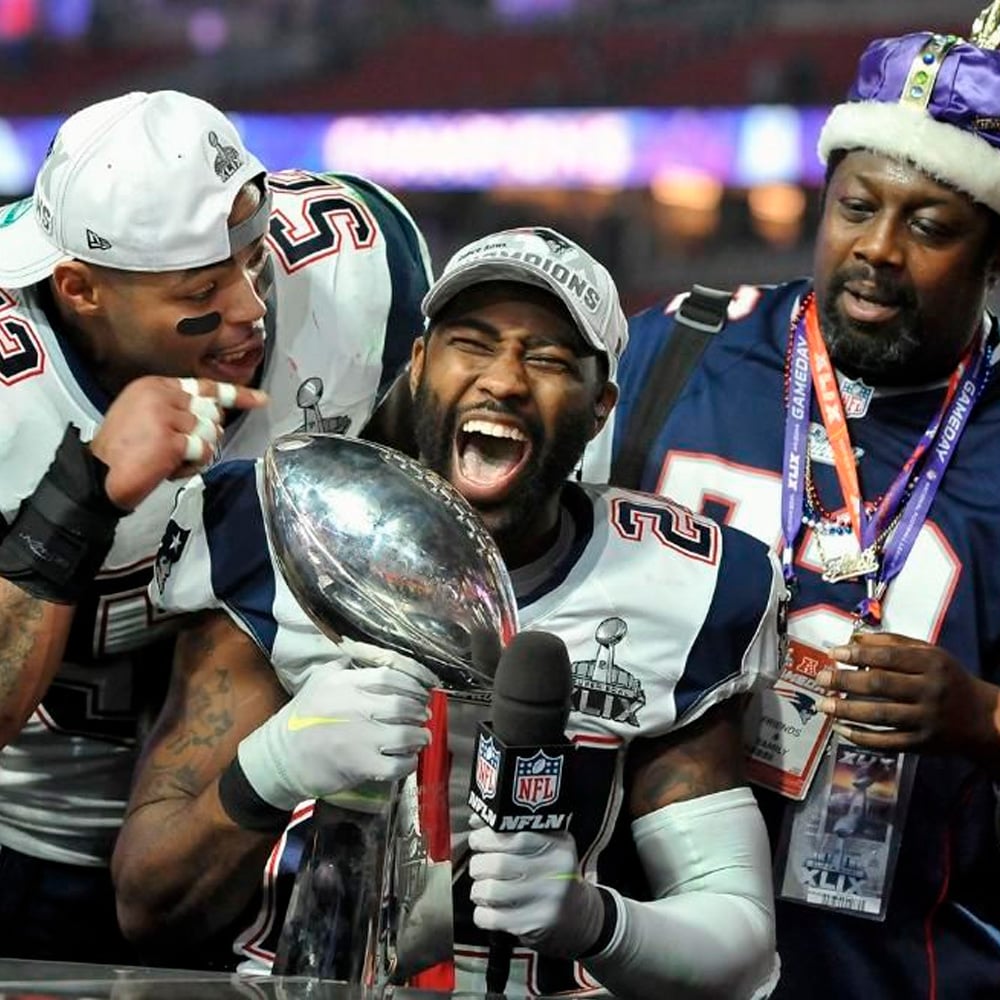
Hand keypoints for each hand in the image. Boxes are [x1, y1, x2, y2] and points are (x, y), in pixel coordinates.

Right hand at [90, 376, 267, 508]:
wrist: (96, 475)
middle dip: (206, 435)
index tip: (262, 400)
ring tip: (170, 460)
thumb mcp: (144, 416)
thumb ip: (176, 408)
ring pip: (211, 434)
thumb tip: (213, 413)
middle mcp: (162, 394)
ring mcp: (167, 416)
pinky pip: (203, 452)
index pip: (206, 387)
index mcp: (155, 385)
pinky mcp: (172, 440)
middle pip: (213, 412)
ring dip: (198, 454)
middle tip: (181, 450)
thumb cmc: (122, 452)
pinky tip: (171, 469)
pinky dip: (192, 466)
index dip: (237, 395)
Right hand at [237, 647, 435, 809]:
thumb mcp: (319, 680)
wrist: (281, 757)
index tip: (426, 688)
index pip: (391, 675)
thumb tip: (371, 656)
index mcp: (345, 683)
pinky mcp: (359, 765)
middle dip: (420, 710)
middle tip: (424, 714)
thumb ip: (345, 666)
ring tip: (422, 737)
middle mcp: (355, 707)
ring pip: (405, 734)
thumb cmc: (303, 718)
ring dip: (419, 736)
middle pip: (402, 704)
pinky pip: (396, 765)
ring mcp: (359, 737)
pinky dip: (409, 762)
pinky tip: (408, 759)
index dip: (415, 681)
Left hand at [468, 826, 603, 957]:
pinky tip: (491, 908)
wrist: (578, 917)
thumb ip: (513, 830)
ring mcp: (547, 900)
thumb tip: (477, 820)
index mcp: (558, 844)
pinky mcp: (535, 925)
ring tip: (484, 887)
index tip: (478, 839)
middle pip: (498, 863)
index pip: (514, 835)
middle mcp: (556, 871)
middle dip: (478, 864)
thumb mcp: (546, 846)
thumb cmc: (552, 875)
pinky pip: (491, 917)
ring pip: (491, 891)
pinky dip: (482, 913)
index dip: (487, 836)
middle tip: (479, 866)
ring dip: (478, 889)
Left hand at [817, 632, 999, 759]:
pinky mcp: (921, 744)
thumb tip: (854, 638)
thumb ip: (894, 643)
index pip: (889, 657)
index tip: (833, 652)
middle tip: (821, 678)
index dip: (859, 654)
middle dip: (845, 681)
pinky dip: (861, 737)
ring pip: (880, 715)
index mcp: (932, 664)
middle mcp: (929, 691)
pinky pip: (886, 742)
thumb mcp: (930, 653)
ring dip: (847, 710)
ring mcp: (925, 720)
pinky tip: (840, 728)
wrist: (981, 719)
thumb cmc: (946, 679)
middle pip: (880, 685)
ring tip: (823, 704)